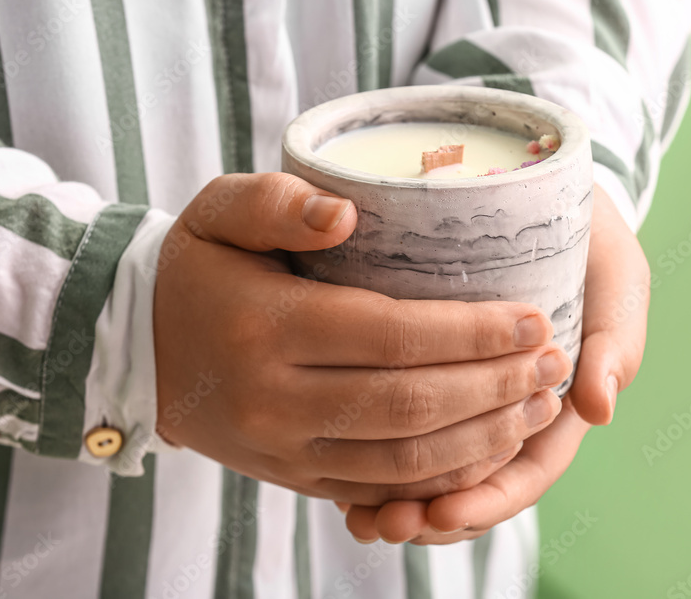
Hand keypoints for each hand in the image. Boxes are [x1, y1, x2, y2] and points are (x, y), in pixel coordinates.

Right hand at [152, 173, 572, 504]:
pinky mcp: (294, 477)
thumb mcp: (217, 211)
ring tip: (538, 407)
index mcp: (267, 328)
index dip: (473, 333)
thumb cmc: (196, 269)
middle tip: (554, 362)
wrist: (136, 349)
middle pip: (411, 405)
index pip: (392, 336)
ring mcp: (286, 450)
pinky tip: (488, 448)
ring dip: (483, 437)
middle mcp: (277, 400)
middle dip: (495, 387)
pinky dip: (443, 476)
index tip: (533, 319)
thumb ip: (277, 201)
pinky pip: (381, 489)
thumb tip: (347, 214)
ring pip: (405, 460)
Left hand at [341, 183, 649, 542]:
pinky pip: (400, 425)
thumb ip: (617, 332)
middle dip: (431, 511)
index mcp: (557, 399)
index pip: (526, 469)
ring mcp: (467, 390)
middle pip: (473, 481)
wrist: (540, 185)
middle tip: (383, 523)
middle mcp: (508, 405)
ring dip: (400, 497)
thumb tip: (598, 409)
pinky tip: (338, 475)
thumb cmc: (588, 234)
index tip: (442, 513)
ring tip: (359, 515)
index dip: (488, 498)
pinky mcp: (426, 369)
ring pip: (433, 464)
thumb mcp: (614, 272)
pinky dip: (376, 456)